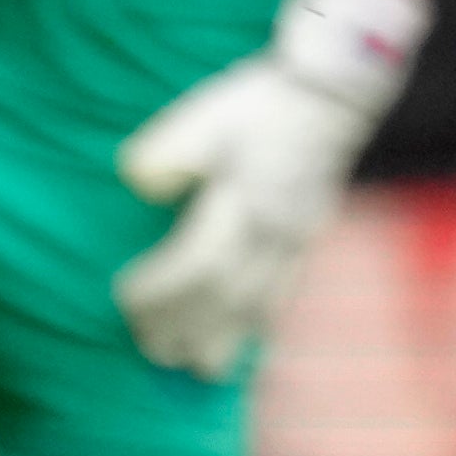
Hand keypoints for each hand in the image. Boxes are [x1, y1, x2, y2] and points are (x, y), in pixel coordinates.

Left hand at [111, 0, 426, 381]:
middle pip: (227, 299)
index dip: (158, 292)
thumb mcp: (204, 114)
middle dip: (183, 330)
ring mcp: (298, 240)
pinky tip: (237, 340)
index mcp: (245, 199)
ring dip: (221, 341)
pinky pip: (283, 298)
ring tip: (189, 362)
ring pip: (259, 308)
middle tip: (148, 348)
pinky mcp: (309, 242)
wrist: (333, 93)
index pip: (198, 264)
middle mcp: (275, 230)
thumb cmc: (260, 101)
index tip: (122, 295)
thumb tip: (138, 183)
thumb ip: (166, 151)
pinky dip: (255, 327)